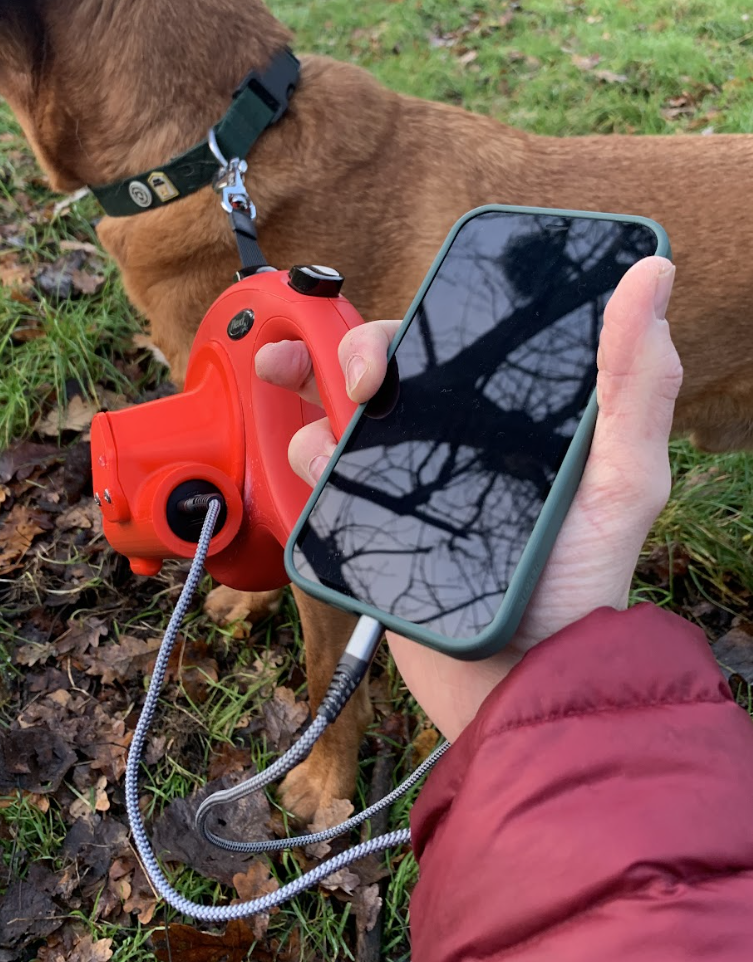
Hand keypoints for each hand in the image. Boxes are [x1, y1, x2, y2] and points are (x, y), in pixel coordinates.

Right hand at [256, 256, 682, 739]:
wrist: (512, 687)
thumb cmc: (580, 588)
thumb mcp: (623, 480)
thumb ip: (637, 383)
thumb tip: (651, 274)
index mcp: (509, 418)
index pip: (458, 341)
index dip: (422, 318)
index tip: (405, 332)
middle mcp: (453, 440)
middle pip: (386, 365)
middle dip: (355, 354)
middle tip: (361, 388)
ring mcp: (407, 480)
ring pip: (340, 411)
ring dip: (323, 412)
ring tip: (335, 450)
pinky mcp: (368, 519)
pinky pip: (318, 470)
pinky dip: (309, 463)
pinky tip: (327, 484)